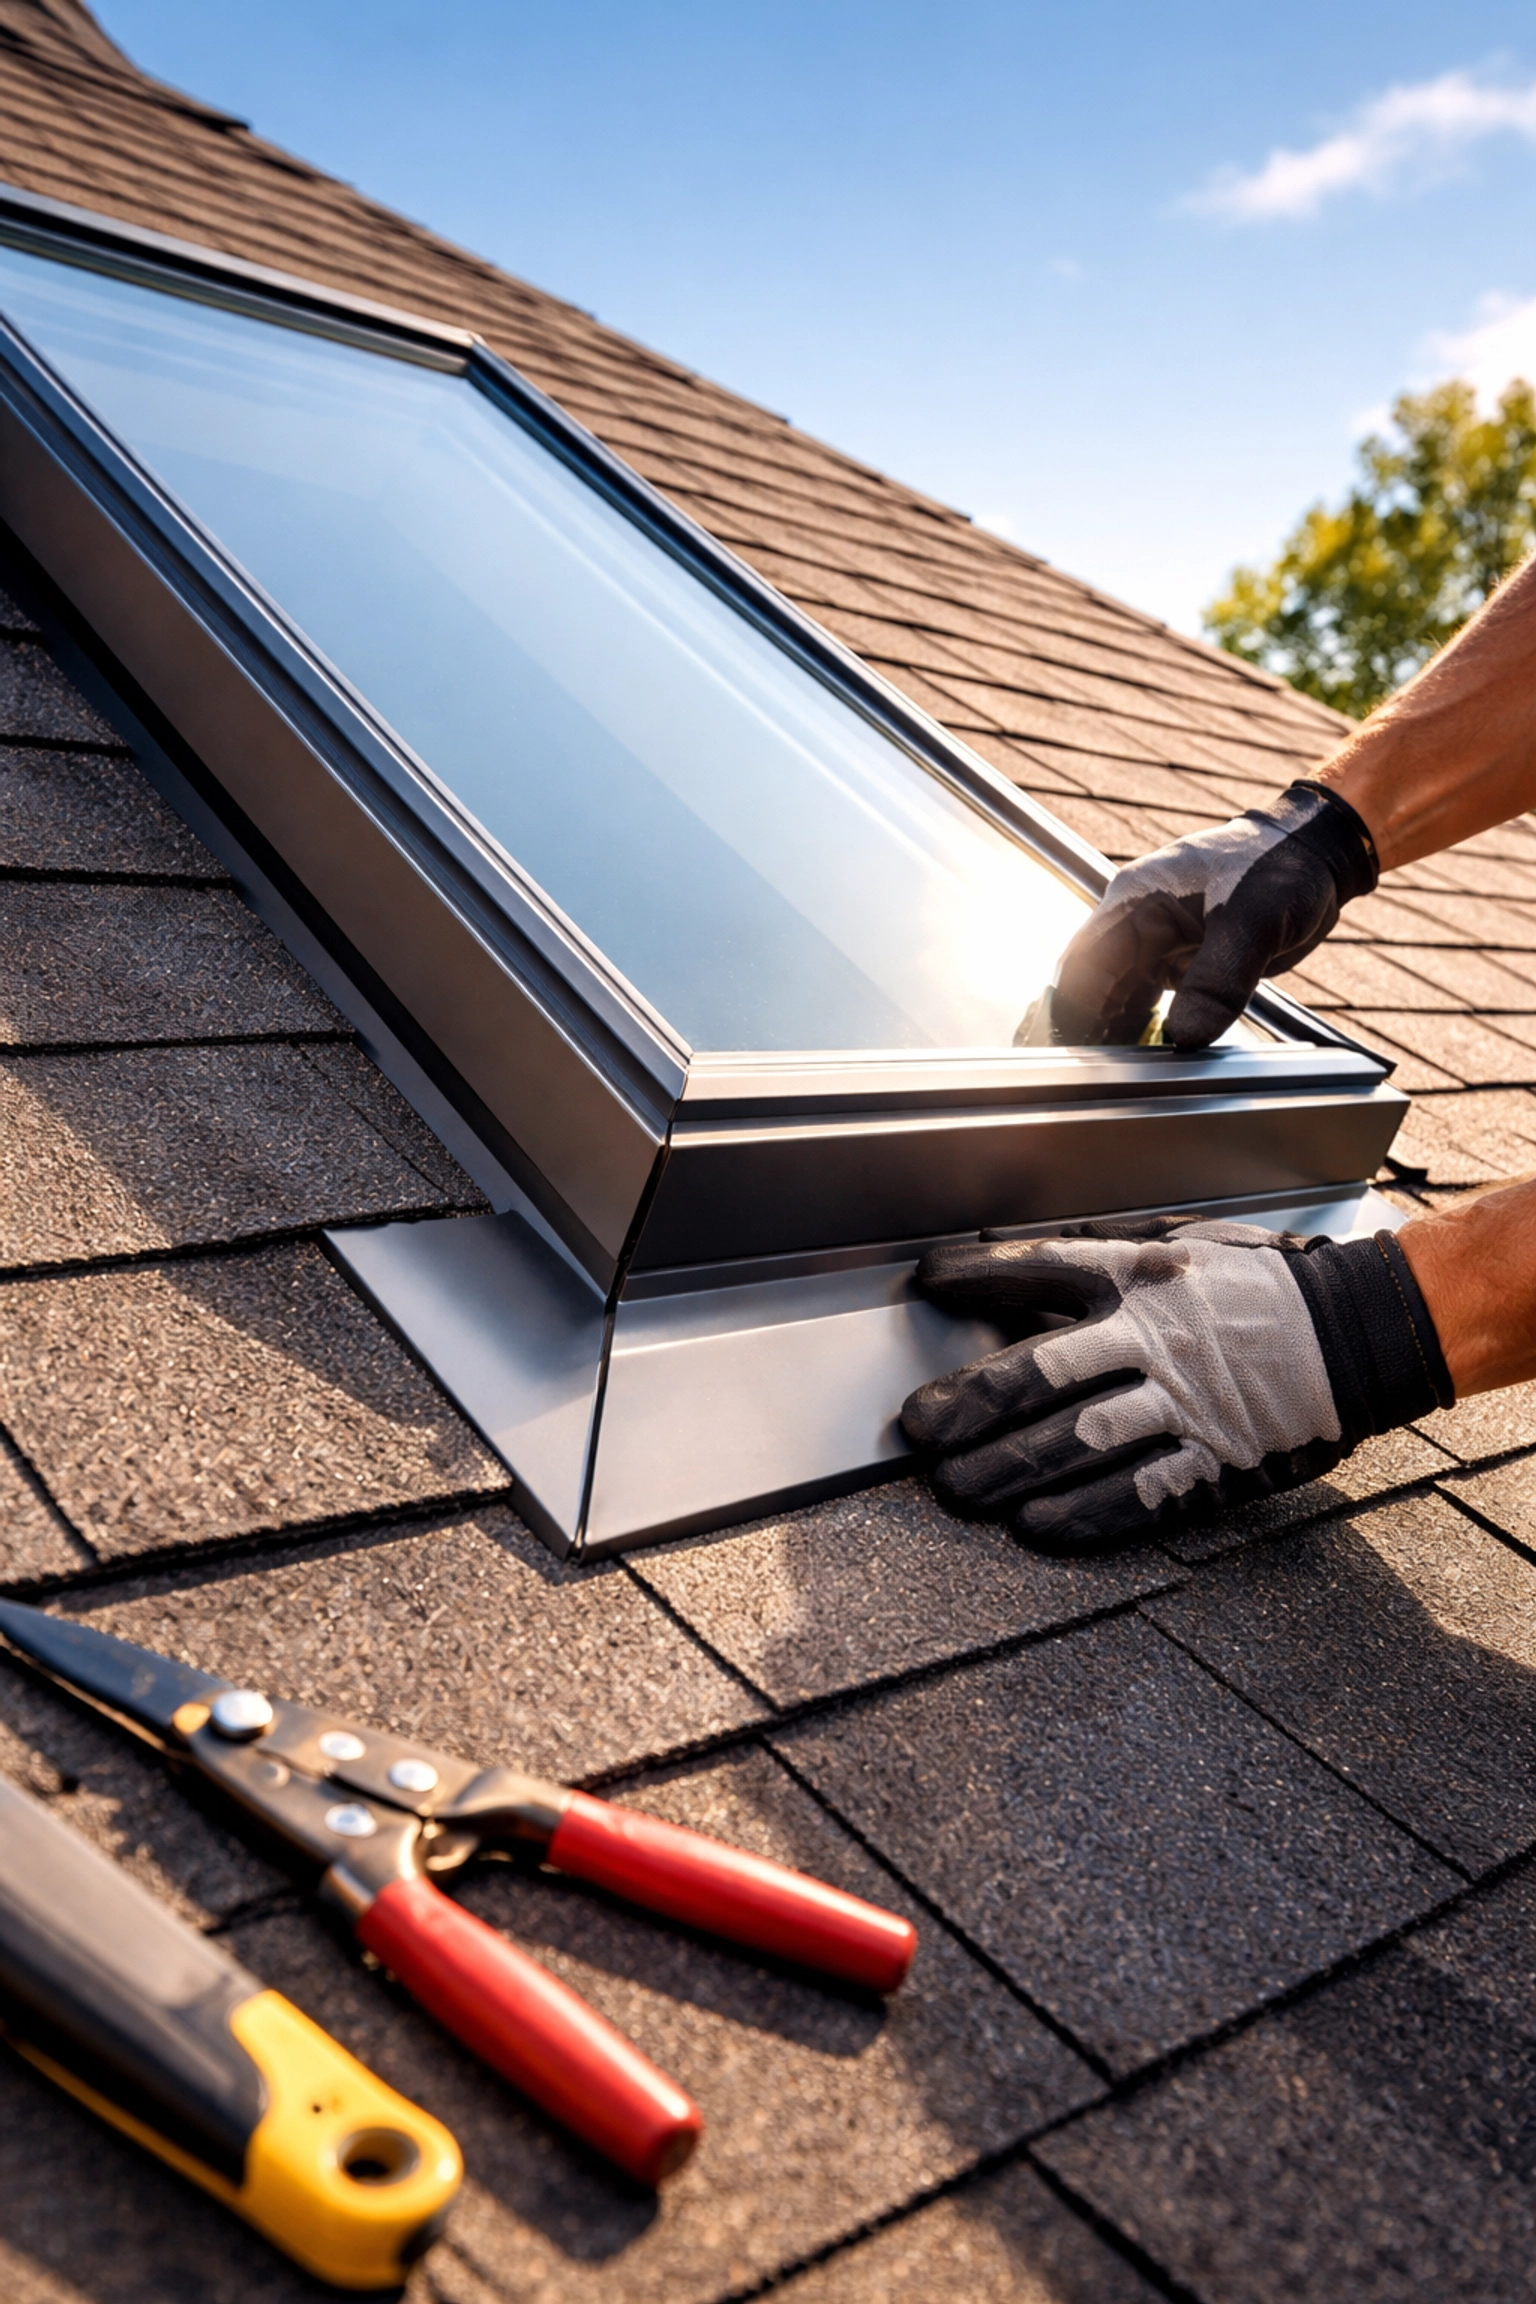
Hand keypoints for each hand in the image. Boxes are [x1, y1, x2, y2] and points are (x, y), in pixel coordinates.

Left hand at [901, 1216, 1450, 1552]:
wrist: (1360, 1334)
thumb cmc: (1264, 1288)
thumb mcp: (1187, 1246)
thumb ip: (1112, 1255)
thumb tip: (1032, 1262)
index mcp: (1143, 1276)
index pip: (1041, 1269)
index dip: (976, 1276)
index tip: (927, 1283)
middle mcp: (1154, 1339)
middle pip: (1039, 1375)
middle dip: (969, 1408)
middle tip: (920, 1431)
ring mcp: (1183, 1405)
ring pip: (1075, 1443)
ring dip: (1006, 1470)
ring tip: (957, 1488)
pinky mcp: (1213, 1461)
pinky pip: (1138, 1494)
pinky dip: (1082, 1514)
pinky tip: (1034, 1527)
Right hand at [1049, 783, 1377, 1047]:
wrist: (1315, 857)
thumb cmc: (1279, 868)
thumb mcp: (1254, 922)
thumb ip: (1217, 981)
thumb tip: (1184, 1040)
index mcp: (1136, 901)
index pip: (1085, 963)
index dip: (1074, 1010)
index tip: (1077, 1054)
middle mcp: (1137, 924)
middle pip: (1094, 985)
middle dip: (1089, 1029)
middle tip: (1092, 1081)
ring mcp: (1158, 944)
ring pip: (1118, 997)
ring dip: (1115, 1033)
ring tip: (1113, 1079)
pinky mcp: (1182, 962)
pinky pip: (1150, 1001)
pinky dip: (1144, 1029)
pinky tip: (1143, 1059)